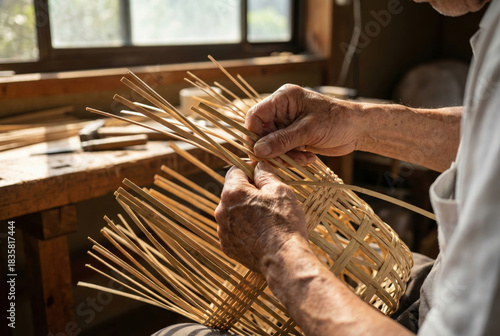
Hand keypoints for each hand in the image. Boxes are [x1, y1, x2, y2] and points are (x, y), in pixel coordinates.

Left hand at [214, 161, 308, 271]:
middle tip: (269, 197)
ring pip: (233, 212)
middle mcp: (221, 211)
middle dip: (249, 191)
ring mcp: (223, 231)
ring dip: (246, 210)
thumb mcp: (280, 190)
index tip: (263, 175)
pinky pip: (234, 230)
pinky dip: (245, 229)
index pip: (235, 170)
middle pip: (233, 192)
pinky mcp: (227, 247)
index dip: (250, 170)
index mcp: (232, 193)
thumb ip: (265, 174)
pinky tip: (262, 233)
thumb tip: (259, 165)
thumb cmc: (283, 222)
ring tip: (267, 218)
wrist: (284, 260)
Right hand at [245, 84, 363, 162]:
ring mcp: (287, 125)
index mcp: (283, 99)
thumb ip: (282, 140)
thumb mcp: (308, 130)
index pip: (255, 115)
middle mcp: (282, 111)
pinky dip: (293, 158)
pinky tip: (308, 157)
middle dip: (272, 150)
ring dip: (284, 156)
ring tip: (303, 158)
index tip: (258, 151)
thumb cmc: (337, 121)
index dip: (253, 134)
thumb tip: (257, 151)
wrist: (358, 130)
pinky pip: (283, 152)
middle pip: (261, 134)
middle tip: (285, 160)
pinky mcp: (293, 138)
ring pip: (271, 146)